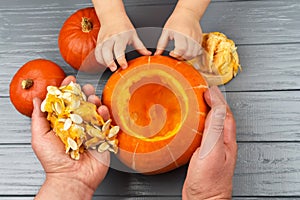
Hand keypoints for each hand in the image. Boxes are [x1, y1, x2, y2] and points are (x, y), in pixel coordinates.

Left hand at [32, 76, 109, 199]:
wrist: (72, 178)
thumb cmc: (53, 161)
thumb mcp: (40, 137)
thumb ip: (39, 118)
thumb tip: (37, 100)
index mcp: (63, 123)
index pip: (66, 102)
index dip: (67, 90)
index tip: (69, 80)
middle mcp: (77, 125)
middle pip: (82, 104)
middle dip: (85, 93)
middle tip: (85, 88)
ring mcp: (90, 130)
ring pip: (95, 111)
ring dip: (96, 102)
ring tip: (93, 99)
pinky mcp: (102, 137)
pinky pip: (106, 123)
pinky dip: (106, 115)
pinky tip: (102, 111)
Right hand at [94, 11, 150, 70]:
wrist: (112, 15)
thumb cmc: (123, 25)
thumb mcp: (134, 35)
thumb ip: (140, 46)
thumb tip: (148, 54)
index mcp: (121, 36)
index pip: (119, 49)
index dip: (121, 59)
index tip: (124, 66)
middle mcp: (111, 38)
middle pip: (107, 51)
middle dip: (109, 61)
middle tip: (114, 69)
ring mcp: (103, 40)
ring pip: (100, 52)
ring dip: (104, 61)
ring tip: (110, 68)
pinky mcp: (99, 42)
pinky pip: (97, 52)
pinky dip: (100, 59)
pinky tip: (105, 63)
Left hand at [155, 6, 202, 59]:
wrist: (188, 13)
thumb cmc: (176, 20)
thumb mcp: (166, 31)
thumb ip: (161, 44)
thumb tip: (157, 53)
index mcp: (181, 34)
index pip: (181, 49)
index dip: (175, 54)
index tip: (171, 53)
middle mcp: (190, 36)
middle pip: (188, 54)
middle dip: (181, 58)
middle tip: (176, 54)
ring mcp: (196, 38)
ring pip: (194, 54)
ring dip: (187, 57)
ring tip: (181, 54)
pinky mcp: (200, 39)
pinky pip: (198, 51)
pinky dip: (192, 54)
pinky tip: (187, 51)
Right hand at [182, 86, 237, 199]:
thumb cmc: (209, 182)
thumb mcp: (212, 151)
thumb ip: (214, 128)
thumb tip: (216, 105)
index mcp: (226, 140)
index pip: (224, 113)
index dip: (217, 99)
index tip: (207, 89)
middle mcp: (221, 143)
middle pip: (219, 117)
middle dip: (213, 102)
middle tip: (202, 92)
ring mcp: (212, 148)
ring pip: (211, 124)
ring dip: (206, 111)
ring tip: (197, 102)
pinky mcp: (202, 154)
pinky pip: (203, 133)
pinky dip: (198, 123)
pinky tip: (191, 124)